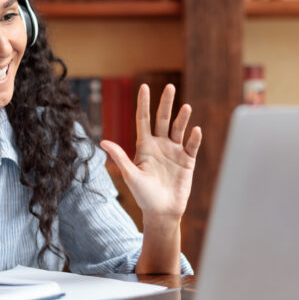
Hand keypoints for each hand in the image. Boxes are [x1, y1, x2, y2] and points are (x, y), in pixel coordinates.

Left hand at [101, 84, 201, 221]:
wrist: (162, 212)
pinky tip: (195, 130)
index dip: (143, 104)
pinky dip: (194, 138)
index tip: (144, 87)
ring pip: (179, 129)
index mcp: (144, 146)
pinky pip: (191, 146)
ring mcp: (175, 152)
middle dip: (166, 103)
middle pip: (163, 119)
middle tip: (169, 87)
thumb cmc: (144, 195)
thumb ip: (120, 157)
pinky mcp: (187, 161)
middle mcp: (160, 145)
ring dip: (182, 118)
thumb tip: (103, 141)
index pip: (143, 120)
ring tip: (185, 106)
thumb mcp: (131, 175)